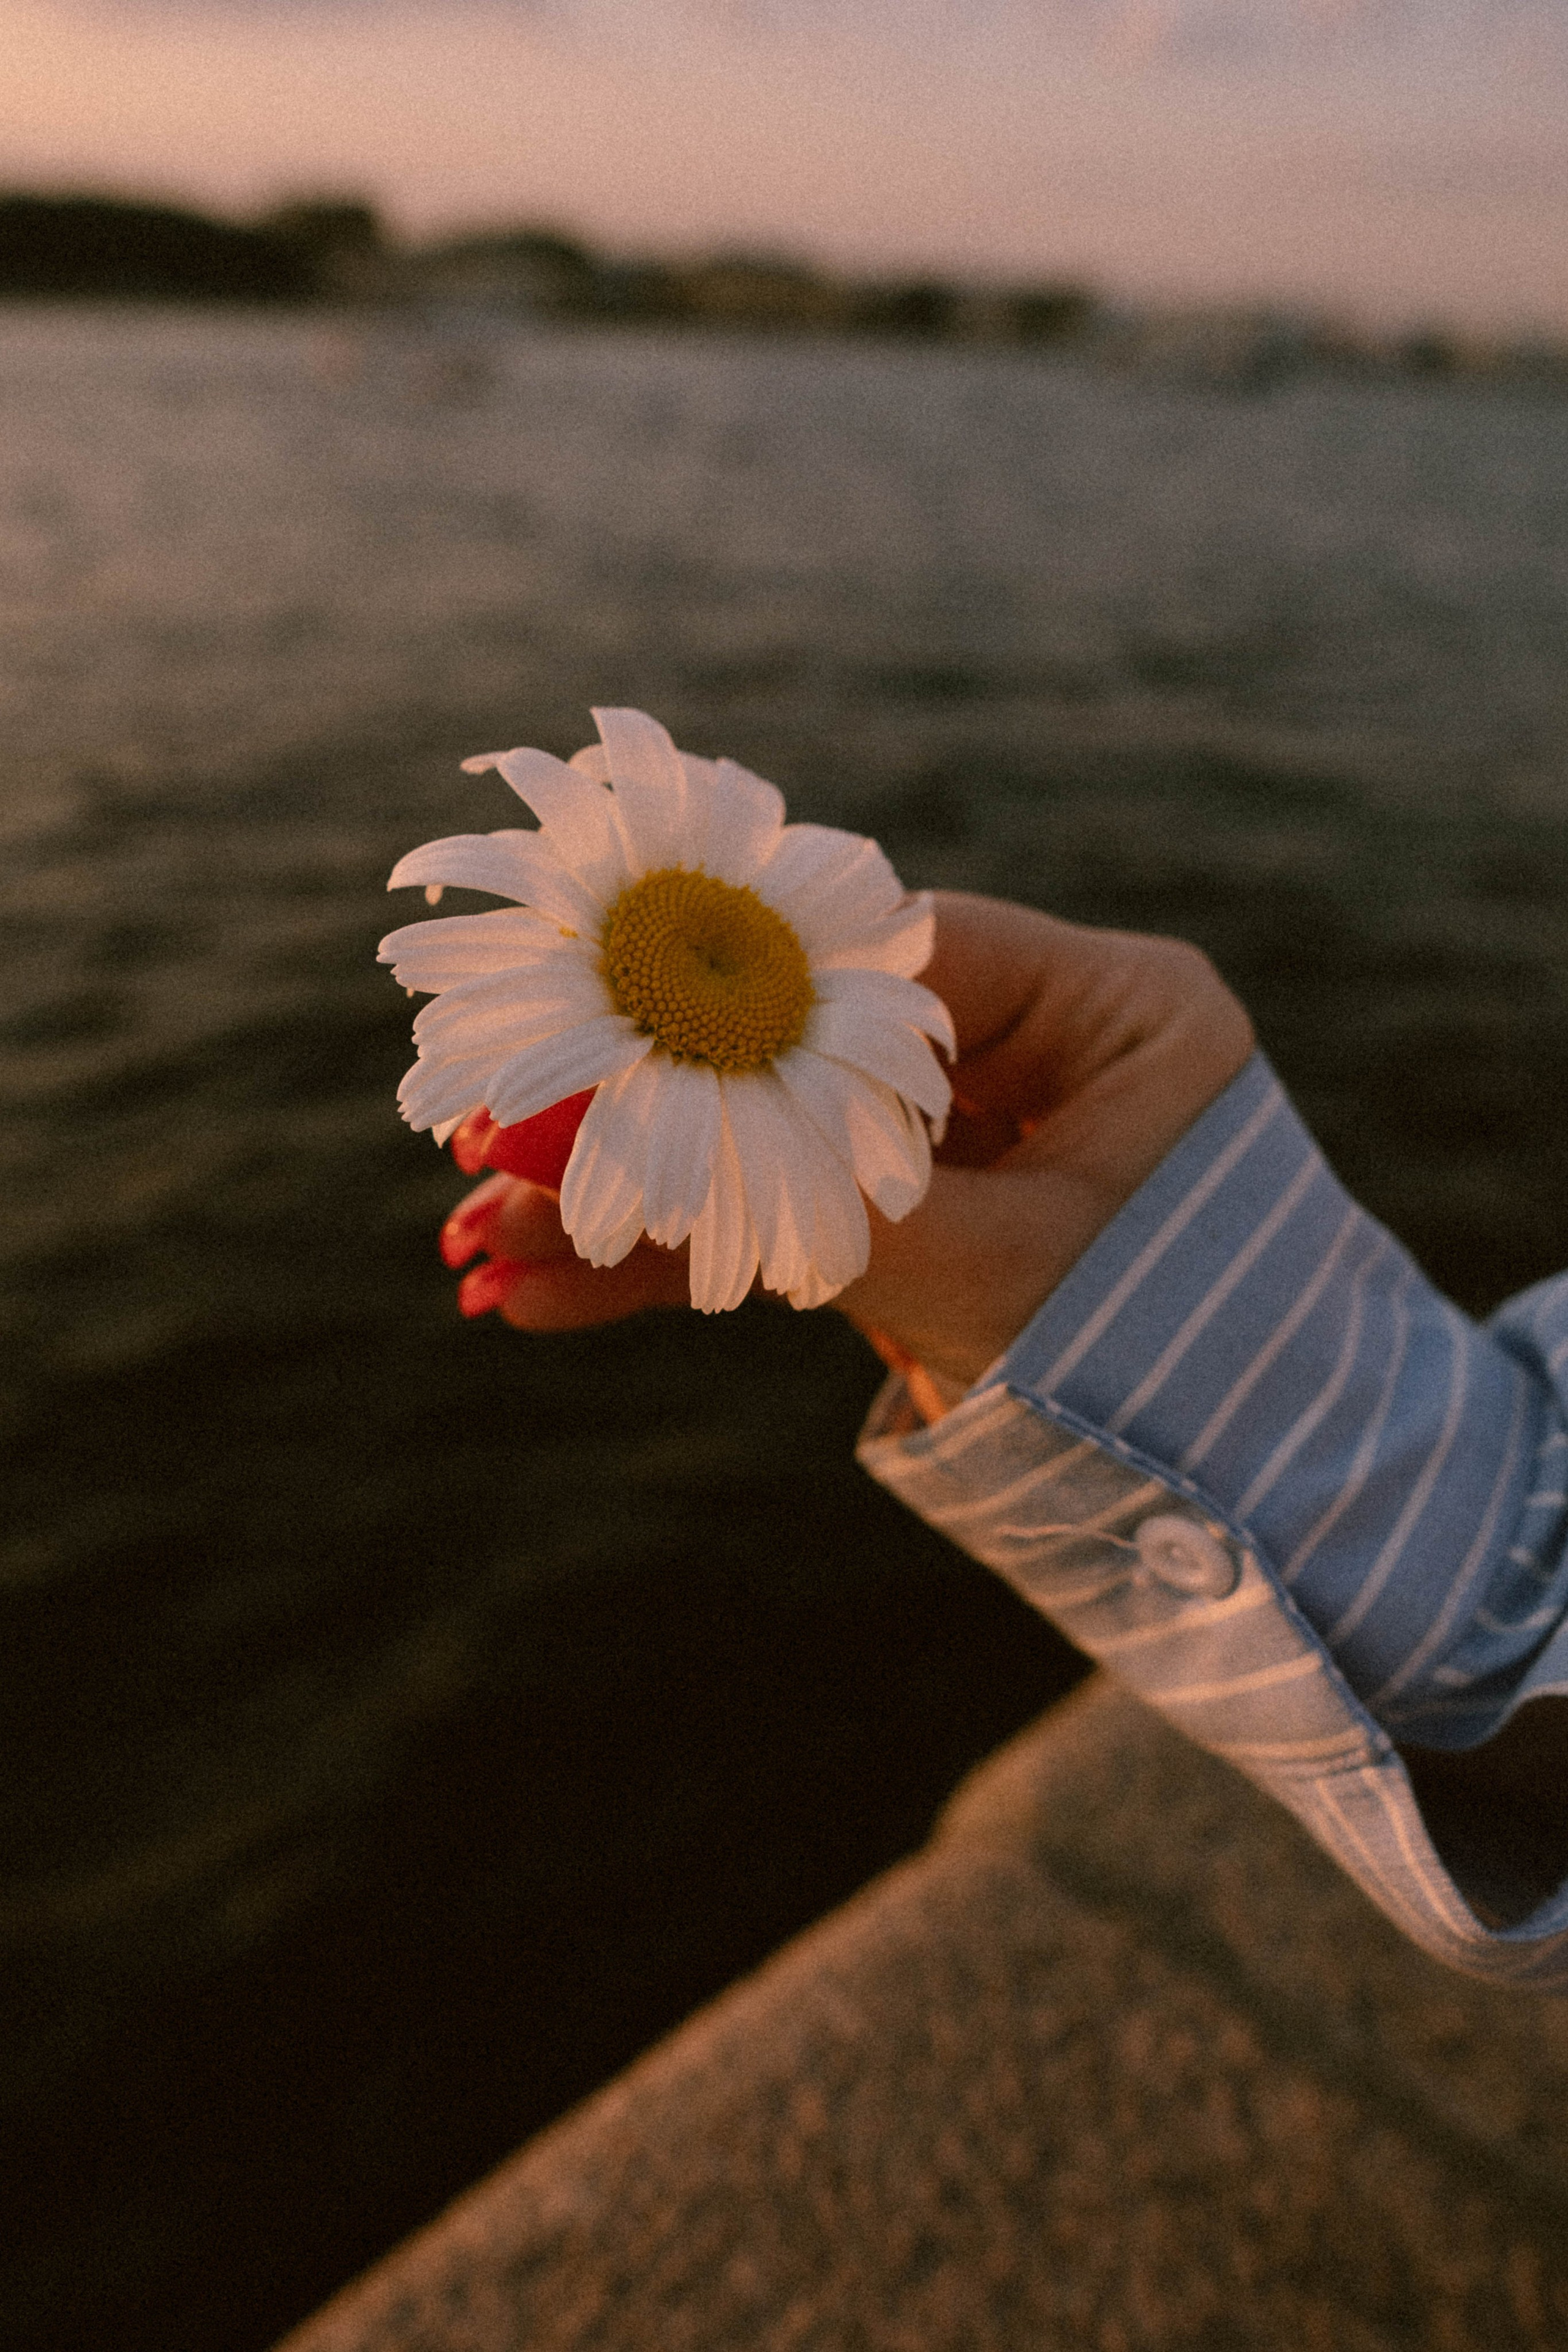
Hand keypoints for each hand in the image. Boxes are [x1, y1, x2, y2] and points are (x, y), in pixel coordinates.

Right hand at [441, 892, 1254, 1413]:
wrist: (1255, 1526)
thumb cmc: (1183, 1383)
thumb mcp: (1006, 1277)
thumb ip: (828, 1192)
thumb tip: (629, 1124)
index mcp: (1109, 1010)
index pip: (890, 959)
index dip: (735, 989)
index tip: (597, 1027)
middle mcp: (1039, 1054)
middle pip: (805, 1047)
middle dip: (650, 1113)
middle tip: (496, 1151)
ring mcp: (970, 1143)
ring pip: (775, 1140)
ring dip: (634, 1202)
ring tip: (486, 1252)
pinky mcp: (919, 1228)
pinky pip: (787, 1223)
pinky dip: (683, 1265)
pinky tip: (550, 1295)